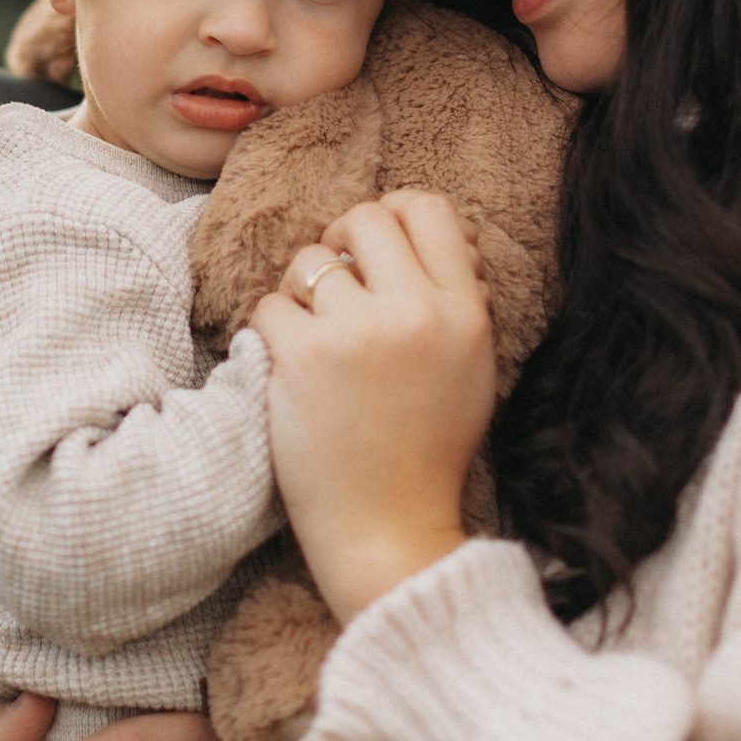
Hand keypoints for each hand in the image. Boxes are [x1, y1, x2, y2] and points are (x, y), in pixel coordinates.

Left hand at [249, 188, 495, 626]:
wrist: (389, 531)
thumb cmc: (426, 451)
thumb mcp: (471, 367)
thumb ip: (457, 297)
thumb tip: (437, 227)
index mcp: (465, 312)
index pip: (429, 208)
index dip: (394, 215)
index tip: (374, 250)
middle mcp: (416, 313)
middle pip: (364, 218)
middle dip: (341, 244)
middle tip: (334, 285)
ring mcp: (357, 334)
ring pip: (309, 260)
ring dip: (301, 293)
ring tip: (313, 339)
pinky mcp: (302, 359)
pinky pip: (268, 305)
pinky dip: (270, 333)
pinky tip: (289, 370)